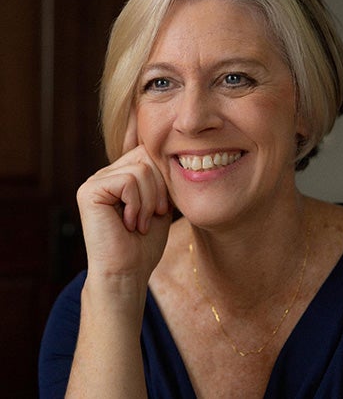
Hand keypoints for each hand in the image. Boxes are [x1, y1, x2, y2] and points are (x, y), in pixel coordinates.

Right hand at [76, 145, 171, 286]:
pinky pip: (127, 181)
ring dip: (149, 202)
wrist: (128, 273)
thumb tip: (171, 150)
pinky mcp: (89, 191)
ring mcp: (95, 181)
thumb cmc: (144, 244)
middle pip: (146, 156)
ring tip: (139, 224)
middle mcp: (105, 174)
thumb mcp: (160, 203)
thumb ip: (160, 177)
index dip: (164, 178)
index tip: (162, 208)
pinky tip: (128, 223)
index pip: (150, 153)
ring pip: (140, 170)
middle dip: (159, 189)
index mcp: (120, 176)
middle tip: (153, 216)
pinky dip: (137, 205)